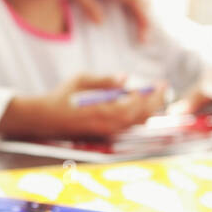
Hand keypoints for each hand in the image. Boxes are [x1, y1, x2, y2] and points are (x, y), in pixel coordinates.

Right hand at [0, 73, 167, 138]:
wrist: (45, 119)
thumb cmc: (61, 96)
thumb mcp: (80, 80)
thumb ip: (104, 80)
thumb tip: (125, 78)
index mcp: (100, 112)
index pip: (132, 106)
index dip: (146, 96)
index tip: (155, 84)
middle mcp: (106, 125)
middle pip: (139, 116)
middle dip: (155, 102)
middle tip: (165, 88)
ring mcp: (106, 131)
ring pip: (136, 123)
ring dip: (150, 109)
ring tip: (159, 95)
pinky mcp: (105, 133)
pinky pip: (128, 126)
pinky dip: (140, 116)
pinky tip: (144, 105)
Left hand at [75, 0, 148, 40]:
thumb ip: (88, 5)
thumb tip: (101, 22)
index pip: (135, 0)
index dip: (143, 17)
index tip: (143, 34)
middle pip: (141, 0)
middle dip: (145, 20)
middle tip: (143, 40)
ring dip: (141, 15)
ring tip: (141, 34)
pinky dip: (135, 9)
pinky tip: (133, 21)